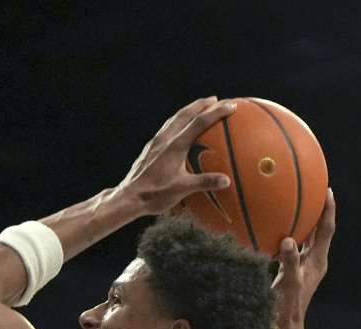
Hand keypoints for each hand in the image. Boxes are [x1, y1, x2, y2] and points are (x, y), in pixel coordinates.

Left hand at [113, 96, 236, 216]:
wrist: (128, 197)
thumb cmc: (154, 194)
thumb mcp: (182, 189)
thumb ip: (204, 183)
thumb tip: (226, 180)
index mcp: (174, 146)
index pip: (199, 122)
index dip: (216, 112)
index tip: (232, 105)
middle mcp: (164, 139)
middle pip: (184, 114)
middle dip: (201, 104)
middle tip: (215, 99)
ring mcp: (155, 143)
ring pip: (173, 119)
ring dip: (188, 110)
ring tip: (199, 107)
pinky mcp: (149, 149)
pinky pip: (166, 129)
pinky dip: (177, 122)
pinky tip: (179, 128)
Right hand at [273, 188, 335, 326]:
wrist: (285, 326)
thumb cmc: (287, 307)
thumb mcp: (288, 283)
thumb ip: (289, 262)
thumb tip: (287, 240)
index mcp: (317, 261)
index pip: (326, 230)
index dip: (328, 210)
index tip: (327, 191)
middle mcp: (314, 260)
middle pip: (320, 230)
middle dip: (318, 211)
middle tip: (313, 191)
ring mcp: (305, 266)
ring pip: (308, 238)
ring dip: (305, 222)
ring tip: (297, 204)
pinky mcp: (294, 270)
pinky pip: (295, 247)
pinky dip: (290, 235)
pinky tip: (277, 230)